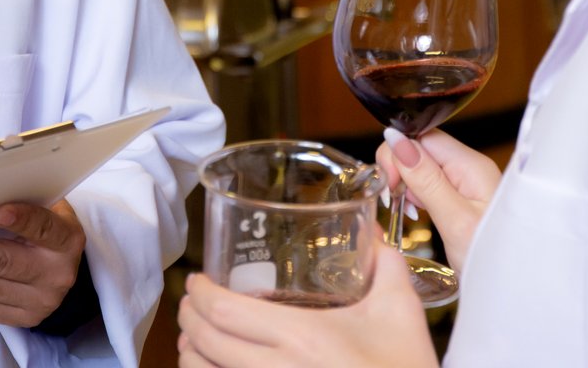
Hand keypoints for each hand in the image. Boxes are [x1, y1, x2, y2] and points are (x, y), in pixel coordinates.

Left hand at [0, 198, 85, 326]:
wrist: (62, 268)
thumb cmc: (46, 230)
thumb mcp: (47, 210)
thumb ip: (23, 200)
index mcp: (66, 239)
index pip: (44, 227)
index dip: (23, 220)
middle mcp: (57, 273)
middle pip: (5, 262)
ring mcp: (41, 300)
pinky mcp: (24, 318)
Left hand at [176, 241, 436, 367]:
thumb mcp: (400, 312)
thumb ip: (386, 264)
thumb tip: (372, 232)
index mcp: (303, 338)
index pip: (225, 313)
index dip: (199, 294)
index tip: (196, 281)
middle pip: (205, 343)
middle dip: (188, 318)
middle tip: (190, 302)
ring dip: (191, 353)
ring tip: (195, 336)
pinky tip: (212, 367)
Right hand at [376, 128, 501, 272]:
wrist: (518, 287)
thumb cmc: (493, 259)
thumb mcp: (454, 221)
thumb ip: (425, 180)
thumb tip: (396, 139)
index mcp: (471, 165)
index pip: (423, 136)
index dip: (398, 154)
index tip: (389, 184)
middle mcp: (469, 168)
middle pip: (420, 148)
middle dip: (400, 170)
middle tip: (395, 201)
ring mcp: (466, 182)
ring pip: (421, 166)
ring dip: (406, 184)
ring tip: (409, 211)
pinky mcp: (460, 197)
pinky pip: (429, 184)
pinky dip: (416, 195)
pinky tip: (416, 213)